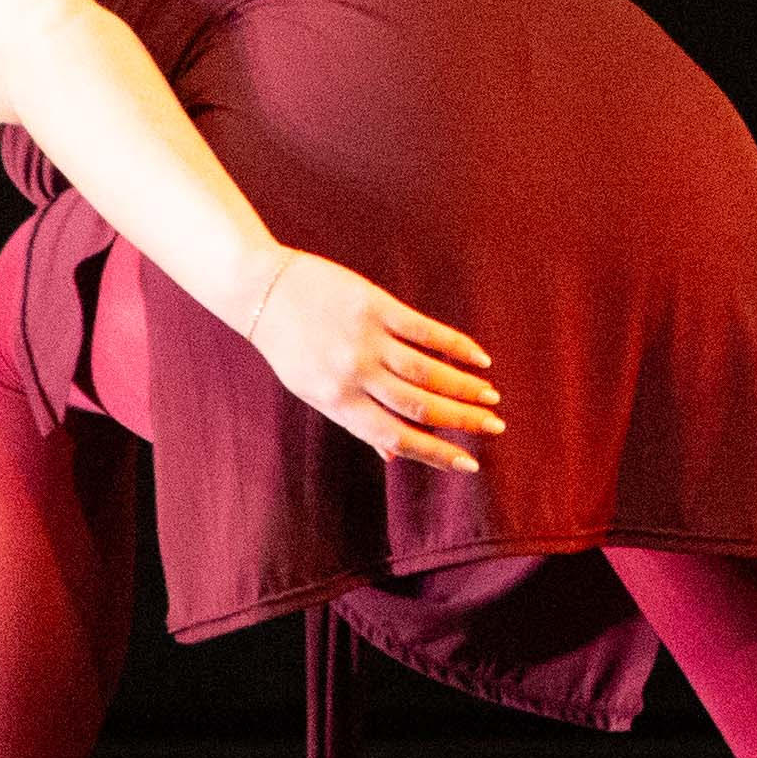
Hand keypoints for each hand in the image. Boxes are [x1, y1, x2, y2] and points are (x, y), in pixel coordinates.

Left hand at [239, 248, 506, 474]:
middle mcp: (353, 375)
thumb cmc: (289, 347)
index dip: (436, 454)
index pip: (396, 438)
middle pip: (420, 406)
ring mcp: (366, 340)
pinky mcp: (376, 306)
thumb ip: (355, 421)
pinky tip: (480, 357)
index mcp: (337, 403)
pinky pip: (424, 330)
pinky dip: (456, 345)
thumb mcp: (313, 391)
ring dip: (465, 387)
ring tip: (490, 397)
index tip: (469, 466)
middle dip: (463, 421)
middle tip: (495, 427)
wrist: (261, 291)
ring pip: (427, 371)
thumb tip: (392, 456)